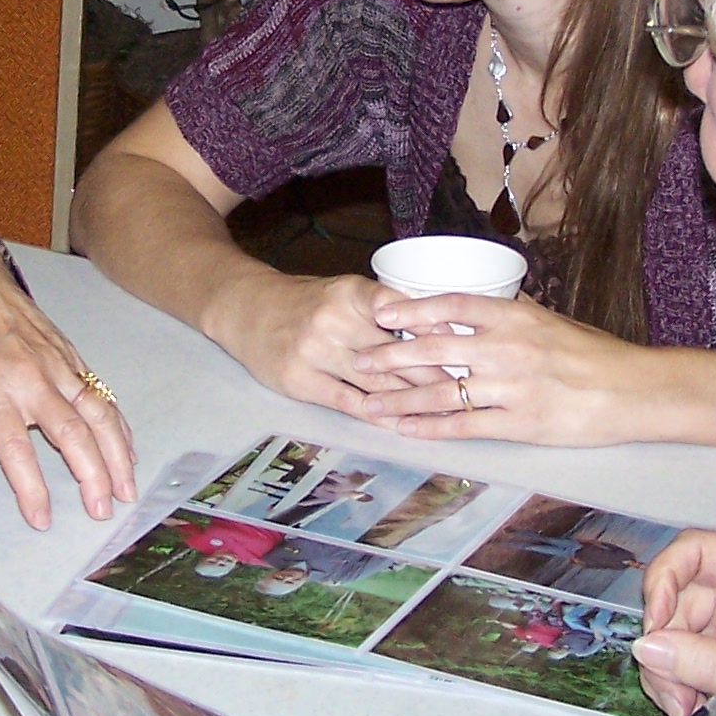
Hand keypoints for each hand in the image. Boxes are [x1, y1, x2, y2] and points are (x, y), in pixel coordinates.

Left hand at [0, 237, 136, 528]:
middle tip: (101, 513)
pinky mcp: (70, 354)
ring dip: (116, 453)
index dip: (31, 487)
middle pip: (70, 432)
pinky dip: (117, 424)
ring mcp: (56, 363)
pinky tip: (126, 450)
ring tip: (126, 489)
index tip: (42, 520)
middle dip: (91, 476)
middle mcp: (30, 378)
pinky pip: (100, 392)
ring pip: (96, 412)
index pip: (16, 448)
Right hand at [208, 272, 447, 416]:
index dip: (434, 331)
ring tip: (443, 412)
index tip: (464, 346)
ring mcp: (315, 353)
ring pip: (375, 382)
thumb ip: (385, 307)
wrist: (247, 308)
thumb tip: (441, 327)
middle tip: (468, 388)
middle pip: (394, 353)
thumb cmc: (306, 301)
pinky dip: (378, 416)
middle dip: (434, 374)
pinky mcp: (301, 381)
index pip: (401, 311)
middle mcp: (333, 320)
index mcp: (350, 292)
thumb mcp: (344, 291)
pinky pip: (349, 402)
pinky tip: (401, 424)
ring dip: (412, 400)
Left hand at [352, 291, 634, 443]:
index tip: (381, 312)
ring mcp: (511, 388)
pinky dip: (431, 429)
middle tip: (359, 360)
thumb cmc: (596, 354)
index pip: (451, 305)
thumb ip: (513, 317)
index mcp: (515, 317)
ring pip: (440, 393)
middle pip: (434, 349)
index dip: (412, 309)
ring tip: (368, 404)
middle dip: (390, 357)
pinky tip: (407, 430)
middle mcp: (507, 348)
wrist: (635, 391)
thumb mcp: (553, 322)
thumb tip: (478, 309)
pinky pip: (464, 426)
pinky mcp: (519, 424)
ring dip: (399, 400)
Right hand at [633, 529, 715, 715]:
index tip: (655, 624)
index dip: (665, 579)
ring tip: (685, 711)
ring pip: (673, 638)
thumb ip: (705, 662)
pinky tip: (690, 713)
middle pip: (677, 604)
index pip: (697, 552)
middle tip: (673, 694)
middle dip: (664, 650)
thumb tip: (648, 648)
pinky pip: (686, 663)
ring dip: (668, 676)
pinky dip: (680, 689)